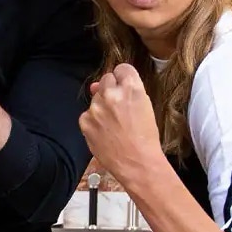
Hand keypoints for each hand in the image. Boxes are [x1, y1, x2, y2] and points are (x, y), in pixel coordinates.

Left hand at [79, 64, 162, 184]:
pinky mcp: (85, 121)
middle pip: (106, 80)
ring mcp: (97, 108)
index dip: (123, 78)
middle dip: (111, 90)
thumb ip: (126, 91)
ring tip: (114, 125)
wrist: (137, 163)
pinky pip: (87, 114)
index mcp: (132, 88)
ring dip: (102, 106)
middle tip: (118, 108)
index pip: (122, 68)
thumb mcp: (145, 107)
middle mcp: (112, 94)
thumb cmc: (145, 138)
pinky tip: (105, 132)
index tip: (123, 86)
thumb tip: (98, 85)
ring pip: (95, 97)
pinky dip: (93, 121)